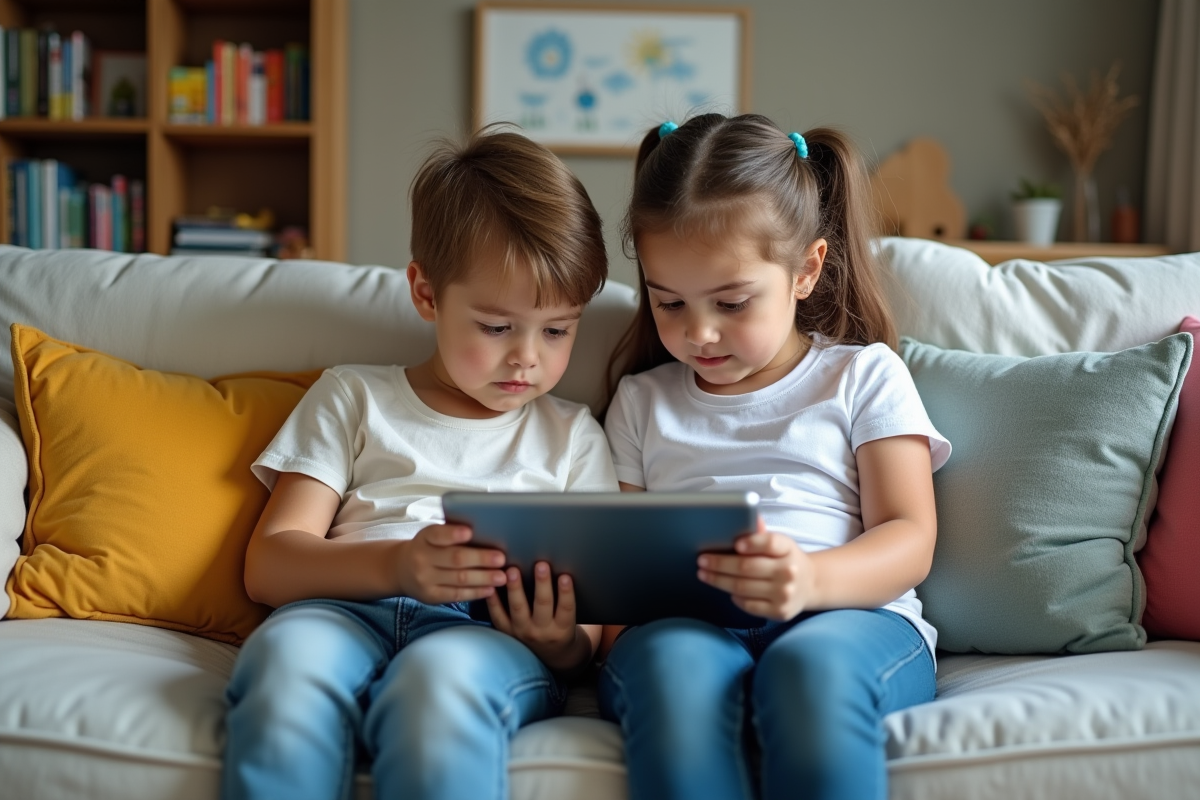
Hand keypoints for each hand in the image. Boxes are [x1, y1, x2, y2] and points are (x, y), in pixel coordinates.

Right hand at [396, 523, 506, 603]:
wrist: (402, 569)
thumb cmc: (428, 547)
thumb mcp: (432, 536)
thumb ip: (451, 534)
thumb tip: (487, 533)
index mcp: (424, 538)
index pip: (437, 534)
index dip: (453, 533)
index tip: (470, 532)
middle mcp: (421, 559)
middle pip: (455, 558)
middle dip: (480, 558)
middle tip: (501, 558)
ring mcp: (425, 579)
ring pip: (459, 579)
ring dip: (484, 578)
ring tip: (502, 576)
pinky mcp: (430, 596)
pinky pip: (456, 595)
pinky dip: (475, 592)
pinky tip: (490, 589)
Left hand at [487, 561, 589, 670]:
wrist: (551, 655)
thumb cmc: (562, 629)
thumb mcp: (570, 620)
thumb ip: (565, 601)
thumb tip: (562, 570)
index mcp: (563, 628)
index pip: (566, 609)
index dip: (566, 593)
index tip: (565, 576)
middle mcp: (542, 632)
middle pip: (542, 605)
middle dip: (542, 584)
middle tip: (541, 565)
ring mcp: (523, 632)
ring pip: (518, 608)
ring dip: (515, 588)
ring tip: (513, 570)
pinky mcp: (507, 632)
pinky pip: (498, 616)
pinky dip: (493, 601)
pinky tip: (492, 586)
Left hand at [697, 518, 815, 620]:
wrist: (809, 584)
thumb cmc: (785, 559)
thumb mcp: (780, 543)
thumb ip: (761, 534)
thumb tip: (748, 517)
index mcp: (788, 548)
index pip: (770, 542)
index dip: (752, 542)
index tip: (736, 544)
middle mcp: (789, 572)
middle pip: (747, 567)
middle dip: (720, 564)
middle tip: (702, 561)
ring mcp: (785, 594)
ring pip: (743, 587)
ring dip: (719, 581)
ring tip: (704, 574)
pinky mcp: (779, 612)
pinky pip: (748, 605)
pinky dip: (734, 597)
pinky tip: (727, 590)